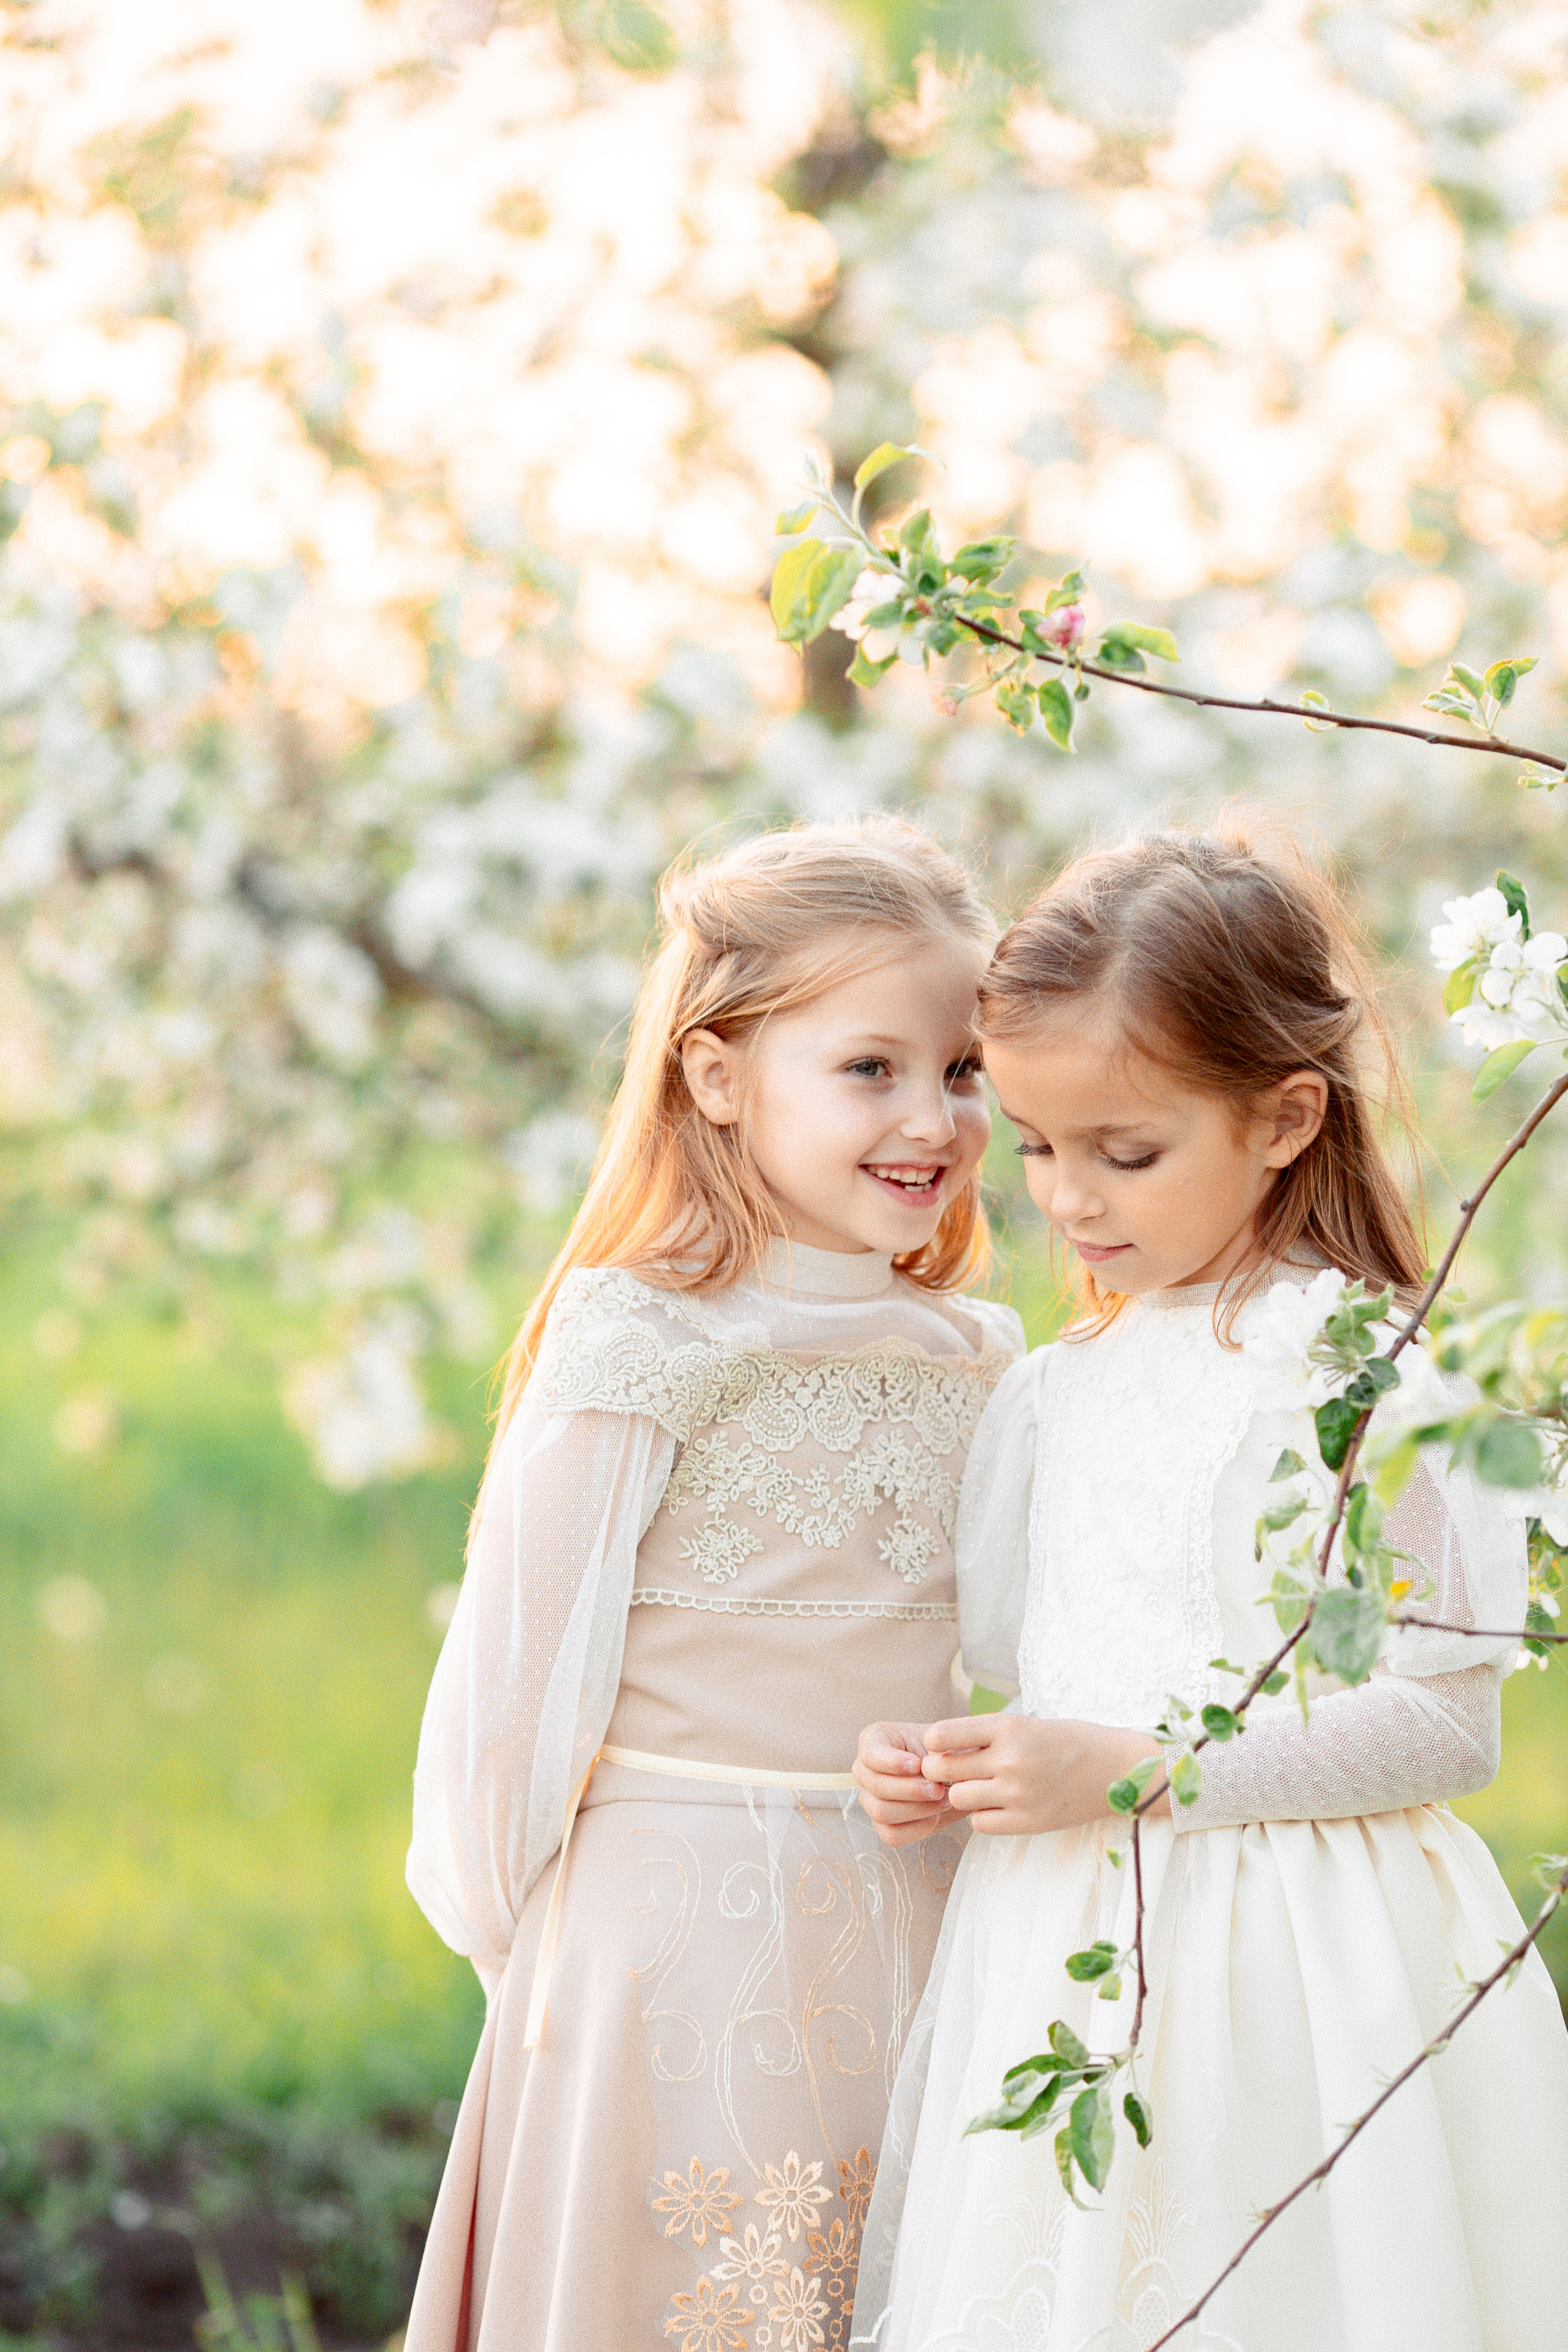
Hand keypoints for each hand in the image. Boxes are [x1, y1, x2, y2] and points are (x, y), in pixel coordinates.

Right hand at [854, 1721, 958, 1847]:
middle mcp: (865, 1770)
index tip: (918, 1765)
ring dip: (917, 1809)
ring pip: (881, 1812)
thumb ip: (939, 1747)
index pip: (870, 1754)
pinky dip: (917, 1828)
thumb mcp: (944, 1742)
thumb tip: (934, 1759)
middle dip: (911, 1790)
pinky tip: (935, 1816)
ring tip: (944, 1801)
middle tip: (940, 1789)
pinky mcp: (882, 1824)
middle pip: (876, 1786)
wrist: (952, 1774)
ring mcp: (870, 1799)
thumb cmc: (943, 1751)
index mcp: (874, 1740)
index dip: (892, 1762)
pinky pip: (892, 1834)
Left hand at [919, 1713, 1167, 1836]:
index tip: (941, 1746)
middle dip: (942, 1770)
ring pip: (958, 1798)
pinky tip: (999, 1806)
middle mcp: (1010, 1759)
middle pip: (943, 1770)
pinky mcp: (1027, 1822)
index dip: (935, 1743)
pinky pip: (979, 1824)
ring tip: (981, 1787)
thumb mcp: (1026, 1724)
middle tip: (954, 1770)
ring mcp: (1018, 1794)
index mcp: (1008, 1727)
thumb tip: (940, 1749)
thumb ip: (987, 1737)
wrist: (1116, 1769)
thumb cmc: (1068, 1741)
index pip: (943, 1735)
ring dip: (963, 1794)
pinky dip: (983, 1816)